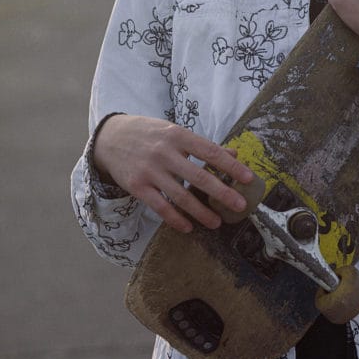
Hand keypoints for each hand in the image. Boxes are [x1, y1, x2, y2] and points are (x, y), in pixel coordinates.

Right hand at [92, 114, 254, 232]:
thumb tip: (233, 153)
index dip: (231, 166)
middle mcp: (165, 153)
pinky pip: (160, 207)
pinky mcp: (138, 187)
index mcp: (178, 135)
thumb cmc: (149, 135)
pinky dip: (175, 219)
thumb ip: (202, 145)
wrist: (110, 138)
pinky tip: (188, 226)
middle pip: (199, 176)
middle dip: (222, 193)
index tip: (249, 178)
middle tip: (240, 206)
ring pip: (181, 196)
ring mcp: (150, 171)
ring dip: (201, 212)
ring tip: (217, 222)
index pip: (210, 152)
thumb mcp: (174, 132)